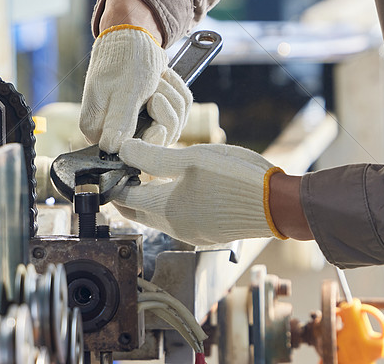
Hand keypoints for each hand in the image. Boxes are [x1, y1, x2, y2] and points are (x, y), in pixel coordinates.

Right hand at [80, 26, 193, 151]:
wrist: (134, 34)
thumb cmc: (125, 60)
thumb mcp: (125, 92)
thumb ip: (119, 122)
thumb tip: (110, 149)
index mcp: (97, 128)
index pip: (129, 153)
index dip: (150, 139)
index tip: (156, 121)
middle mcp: (113, 129)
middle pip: (155, 141)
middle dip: (166, 114)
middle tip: (156, 91)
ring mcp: (136, 120)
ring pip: (171, 125)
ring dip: (173, 98)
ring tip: (158, 80)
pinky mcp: (152, 111)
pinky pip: (178, 112)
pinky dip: (177, 92)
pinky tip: (165, 78)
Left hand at [113, 139, 283, 245]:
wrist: (275, 204)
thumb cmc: (235, 177)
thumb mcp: (192, 158)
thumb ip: (153, 156)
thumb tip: (123, 149)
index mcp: (165, 208)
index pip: (124, 198)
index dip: (113, 181)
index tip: (108, 166)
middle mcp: (174, 227)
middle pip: (137, 212)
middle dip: (125, 194)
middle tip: (122, 172)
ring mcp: (191, 233)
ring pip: (156, 216)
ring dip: (147, 199)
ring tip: (147, 175)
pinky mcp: (206, 232)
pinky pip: (176, 220)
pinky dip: (167, 204)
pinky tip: (177, 187)